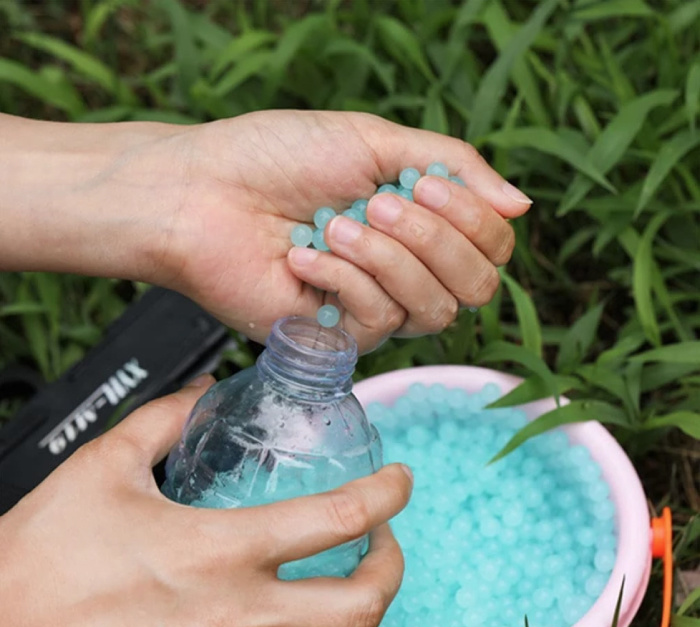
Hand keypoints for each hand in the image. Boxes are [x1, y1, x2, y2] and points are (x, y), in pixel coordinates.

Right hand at [0, 377, 411, 626]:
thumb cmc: (47, 552)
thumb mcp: (108, 463)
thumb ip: (166, 416)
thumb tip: (204, 388)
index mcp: (220, 549)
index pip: (338, 519)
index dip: (387, 494)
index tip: (399, 479)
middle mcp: (235, 614)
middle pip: (361, 606)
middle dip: (392, 566)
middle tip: (382, 536)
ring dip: (356, 612)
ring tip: (348, 576)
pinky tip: (292, 619)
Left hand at [157, 111, 530, 350]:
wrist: (204, 194)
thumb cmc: (279, 157)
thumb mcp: (374, 142)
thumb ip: (452, 167)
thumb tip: (522, 206)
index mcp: (421, 223)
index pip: (492, 246)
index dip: (474, 221)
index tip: (423, 183)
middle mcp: (406, 271)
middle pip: (476, 287)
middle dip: (434, 241)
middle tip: (379, 204)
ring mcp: (375, 308)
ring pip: (434, 310)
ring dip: (389, 260)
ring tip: (335, 227)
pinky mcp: (339, 338)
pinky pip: (380, 323)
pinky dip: (345, 280)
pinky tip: (304, 256)